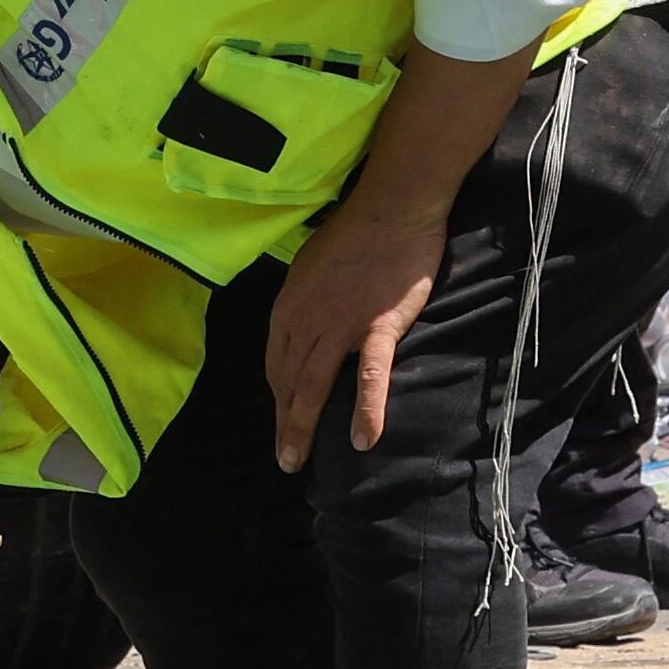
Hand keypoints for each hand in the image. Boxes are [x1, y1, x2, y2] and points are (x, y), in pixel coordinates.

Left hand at [265, 194, 450, 469]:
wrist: (392, 207)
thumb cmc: (355, 233)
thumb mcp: (311, 267)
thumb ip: (305, 302)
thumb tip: (304, 328)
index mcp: (288, 307)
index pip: (276, 364)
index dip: (277, 398)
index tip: (281, 422)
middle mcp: (305, 320)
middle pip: (289, 382)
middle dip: (283, 424)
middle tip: (285, 460)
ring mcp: (340, 325)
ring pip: (315, 386)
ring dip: (304, 428)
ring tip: (301, 461)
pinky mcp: (378, 327)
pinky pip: (370, 375)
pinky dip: (365, 410)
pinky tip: (363, 440)